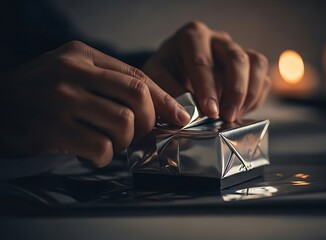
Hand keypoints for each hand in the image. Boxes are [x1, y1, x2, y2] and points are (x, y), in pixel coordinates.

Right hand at [0, 41, 189, 166]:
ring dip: (124, 142)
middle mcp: (73, 72)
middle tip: (142, 134)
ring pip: (123, 124)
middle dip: (150, 122)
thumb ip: (108, 82)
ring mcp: (62, 100)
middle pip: (137, 97)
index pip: (137, 76)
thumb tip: (156, 106)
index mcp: (82, 56)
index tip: (179, 116)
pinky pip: (100, 148)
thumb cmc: (38, 92)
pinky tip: (93, 154)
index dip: (164, 99)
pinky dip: (104, 157)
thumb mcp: (70, 71)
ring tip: (110, 143)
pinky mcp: (52, 129)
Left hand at [143, 21, 270, 121]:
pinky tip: (241, 111)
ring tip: (235, 116)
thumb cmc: (167, 69)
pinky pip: (262, 77)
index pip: (203, 62)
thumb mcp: (157, 76)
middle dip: (235, 91)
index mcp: (193, 36)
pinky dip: (257, 96)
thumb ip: (169, 93)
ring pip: (256, 64)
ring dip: (250, 93)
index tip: (210, 111)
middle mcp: (218, 39)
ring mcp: (237, 49)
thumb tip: (186, 115)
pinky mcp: (249, 63)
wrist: (177, 66)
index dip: (207, 89)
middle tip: (227, 116)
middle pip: (236, 59)